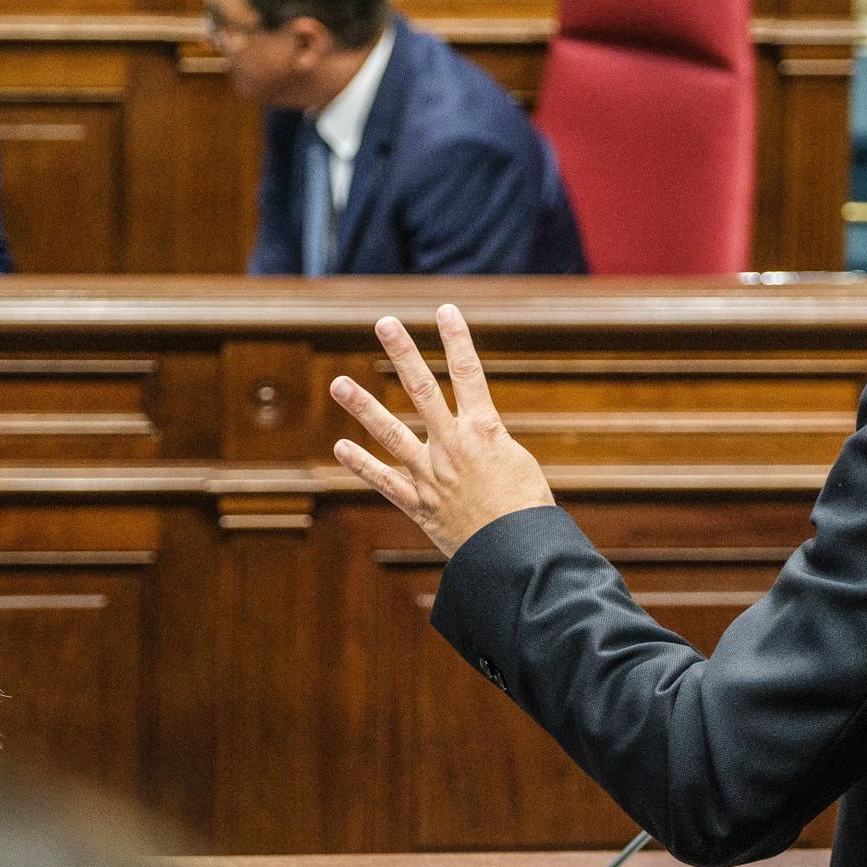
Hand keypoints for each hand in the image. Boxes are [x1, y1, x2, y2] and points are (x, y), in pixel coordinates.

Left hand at [329, 303, 554, 556]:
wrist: (518, 557)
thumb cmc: (529, 513)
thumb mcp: (519, 466)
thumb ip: (490, 446)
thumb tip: (478, 437)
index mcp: (486, 431)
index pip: (470, 374)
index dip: (457, 339)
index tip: (445, 309)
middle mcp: (453, 445)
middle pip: (423, 390)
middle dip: (403, 354)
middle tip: (383, 323)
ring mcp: (431, 474)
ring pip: (391, 433)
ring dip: (363, 406)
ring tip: (338, 382)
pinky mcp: (419, 504)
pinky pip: (384, 481)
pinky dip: (361, 465)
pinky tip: (340, 446)